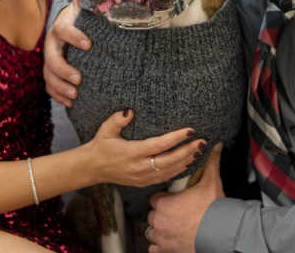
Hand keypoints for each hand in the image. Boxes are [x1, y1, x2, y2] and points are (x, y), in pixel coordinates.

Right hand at [43, 0, 88, 105]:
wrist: (68, 22)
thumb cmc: (82, 15)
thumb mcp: (86, 3)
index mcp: (61, 26)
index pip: (64, 30)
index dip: (74, 36)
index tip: (89, 44)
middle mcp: (52, 43)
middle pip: (51, 58)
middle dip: (63, 70)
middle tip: (79, 79)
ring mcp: (49, 59)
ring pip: (48, 75)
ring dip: (60, 87)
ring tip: (75, 96)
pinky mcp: (51, 71)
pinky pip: (49, 86)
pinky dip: (57, 95)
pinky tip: (70, 104)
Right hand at [86, 110, 205, 187]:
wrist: (93, 168)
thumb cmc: (101, 146)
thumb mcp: (105, 130)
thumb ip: (117, 120)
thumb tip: (130, 111)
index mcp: (132, 153)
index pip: (159, 145)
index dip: (176, 138)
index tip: (189, 131)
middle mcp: (139, 167)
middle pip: (169, 160)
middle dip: (187, 151)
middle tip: (202, 142)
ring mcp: (142, 177)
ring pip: (169, 171)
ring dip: (186, 161)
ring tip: (198, 151)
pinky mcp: (143, 182)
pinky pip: (164, 178)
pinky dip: (178, 171)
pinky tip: (187, 163)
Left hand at [146, 143, 224, 252]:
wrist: (221, 233)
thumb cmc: (213, 208)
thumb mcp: (211, 182)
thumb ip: (210, 162)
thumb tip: (215, 144)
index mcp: (164, 203)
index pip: (155, 199)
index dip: (163, 199)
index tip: (172, 200)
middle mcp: (159, 221)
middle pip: (152, 216)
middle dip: (161, 215)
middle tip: (174, 214)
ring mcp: (161, 238)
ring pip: (151, 232)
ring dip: (159, 230)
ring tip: (171, 228)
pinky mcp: (166, 251)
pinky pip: (154, 249)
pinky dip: (159, 246)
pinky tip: (169, 241)